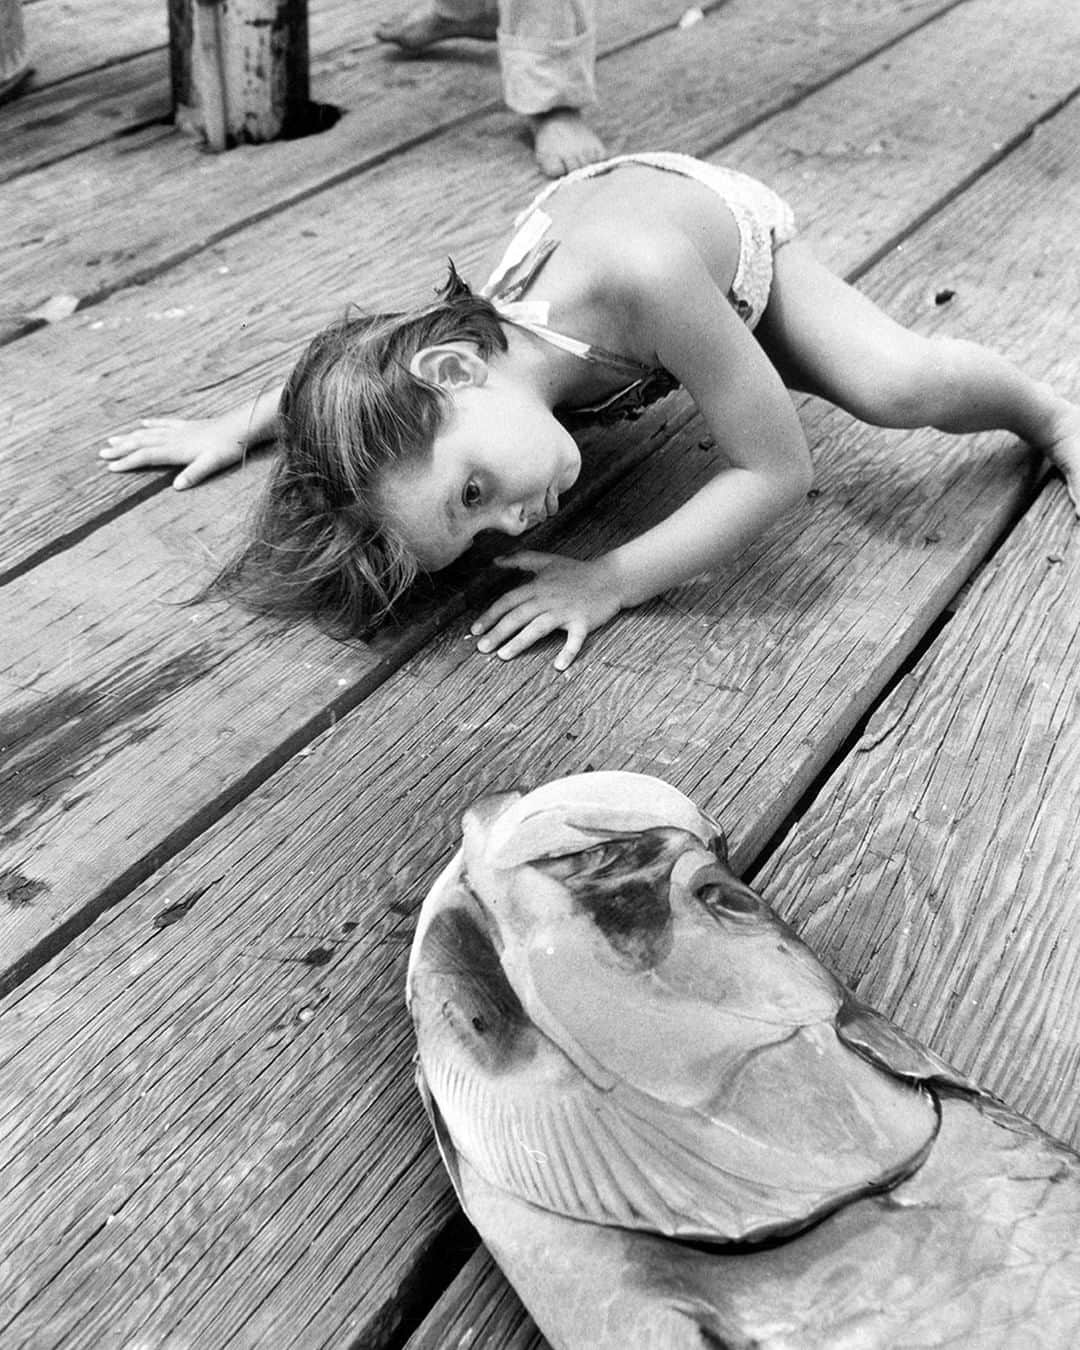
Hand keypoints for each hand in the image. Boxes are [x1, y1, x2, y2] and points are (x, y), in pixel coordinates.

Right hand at [99, 417, 244, 489]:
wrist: (240, 427)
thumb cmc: (227, 448)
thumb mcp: (212, 464)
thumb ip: (194, 474)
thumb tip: (176, 487)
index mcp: (176, 449)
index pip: (146, 456)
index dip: (128, 462)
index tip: (110, 467)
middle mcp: (173, 438)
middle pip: (141, 443)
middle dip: (121, 449)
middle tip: (101, 454)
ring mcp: (179, 430)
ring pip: (148, 433)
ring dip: (129, 437)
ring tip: (112, 440)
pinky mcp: (187, 425)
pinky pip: (164, 423)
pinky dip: (151, 423)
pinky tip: (143, 422)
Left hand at [471, 551, 622, 670]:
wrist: (610, 577)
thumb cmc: (576, 571)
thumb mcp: (547, 560)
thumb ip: (520, 559)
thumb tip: (495, 561)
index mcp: (537, 586)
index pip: (508, 601)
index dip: (490, 615)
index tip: (474, 630)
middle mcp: (548, 599)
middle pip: (518, 616)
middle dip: (498, 632)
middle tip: (482, 648)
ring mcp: (566, 611)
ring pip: (538, 627)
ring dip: (520, 642)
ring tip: (503, 655)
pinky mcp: (583, 622)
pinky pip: (575, 639)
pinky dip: (568, 652)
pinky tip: (559, 666)